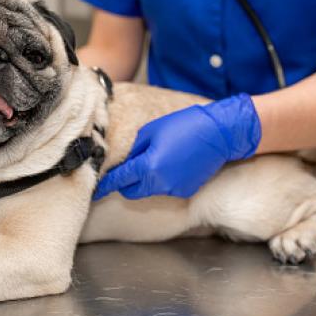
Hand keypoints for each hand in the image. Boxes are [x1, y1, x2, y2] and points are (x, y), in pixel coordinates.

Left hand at [93, 93, 261, 199]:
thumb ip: (134, 149)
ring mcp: (174, 189)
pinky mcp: (185, 190)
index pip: (119, 180)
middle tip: (126, 167)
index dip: (105, 184)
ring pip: (147, 190)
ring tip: (155, 158)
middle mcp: (160, 183)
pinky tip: (171, 163)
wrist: (220, 133)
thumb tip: (124, 160)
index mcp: (148, 167)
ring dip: (143, 180)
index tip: (95, 189)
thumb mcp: (152, 131)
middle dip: (124, 182)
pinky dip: (160, 180)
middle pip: (130, 190)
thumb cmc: (186, 125)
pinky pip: (164, 189)